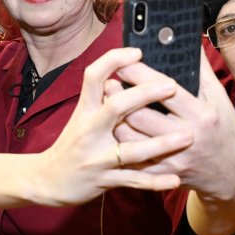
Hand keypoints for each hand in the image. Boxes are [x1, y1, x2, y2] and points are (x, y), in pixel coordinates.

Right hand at [35, 48, 192, 206]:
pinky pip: (134, 181)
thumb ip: (103, 97)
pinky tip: (175, 178)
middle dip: (144, 95)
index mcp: (85, 110)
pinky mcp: (104, 180)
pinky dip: (155, 182)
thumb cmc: (72, 142)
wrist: (47, 179)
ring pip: (131, 150)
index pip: (94, 77)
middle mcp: (90, 130)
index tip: (136, 52)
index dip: (113, 61)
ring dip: (160, 144)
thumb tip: (130, 72)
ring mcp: (97, 157)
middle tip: (170, 86)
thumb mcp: (81, 115)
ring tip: (187, 136)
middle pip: (116, 107)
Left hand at [111, 51, 234, 234]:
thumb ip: (202, 71)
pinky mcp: (162, 174)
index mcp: (201, 115)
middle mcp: (186, 137)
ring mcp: (172, 159)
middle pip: (140, 115)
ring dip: (113, 118)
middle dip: (120, 96)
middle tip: (107, 80)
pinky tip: (111, 126)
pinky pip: (131, 158)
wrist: (233, 174)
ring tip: (106, 100)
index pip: (164, 90)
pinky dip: (118, 141)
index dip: (140, 75)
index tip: (124, 61)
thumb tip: (189, 40)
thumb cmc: (224, 129)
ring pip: (130, 138)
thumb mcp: (219, 99)